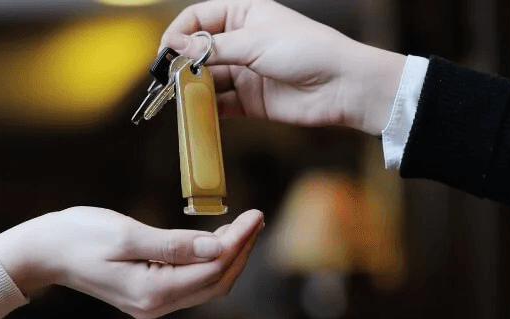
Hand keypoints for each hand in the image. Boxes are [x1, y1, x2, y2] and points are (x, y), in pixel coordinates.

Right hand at [0, 207, 263, 318]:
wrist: (43, 252)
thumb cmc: (77, 236)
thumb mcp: (126, 233)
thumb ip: (175, 244)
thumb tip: (218, 246)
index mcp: (152, 291)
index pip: (213, 269)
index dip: (240, 243)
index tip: (256, 214)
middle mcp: (156, 305)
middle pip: (216, 282)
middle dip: (240, 251)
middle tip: (255, 217)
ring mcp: (152, 303)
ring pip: (206, 284)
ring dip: (227, 257)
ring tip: (243, 226)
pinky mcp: (148, 295)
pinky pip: (189, 282)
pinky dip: (208, 262)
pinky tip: (214, 240)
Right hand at [161, 0, 405, 135]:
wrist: (343, 86)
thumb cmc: (308, 50)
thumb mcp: (256, 42)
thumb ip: (213, 47)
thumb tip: (176, 46)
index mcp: (245, 14)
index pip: (200, 17)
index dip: (180, 31)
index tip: (166, 49)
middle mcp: (242, 42)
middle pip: (199, 50)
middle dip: (182, 62)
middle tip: (167, 77)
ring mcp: (246, 72)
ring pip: (207, 79)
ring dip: (192, 88)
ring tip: (179, 96)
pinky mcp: (251, 101)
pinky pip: (220, 105)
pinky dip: (206, 110)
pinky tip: (196, 113)